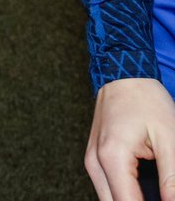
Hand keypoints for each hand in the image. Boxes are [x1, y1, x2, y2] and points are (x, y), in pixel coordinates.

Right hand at [85, 78, 174, 200]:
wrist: (122, 70)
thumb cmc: (146, 99)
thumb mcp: (169, 138)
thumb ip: (172, 179)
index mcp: (112, 158)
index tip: (166, 200)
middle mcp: (95, 163)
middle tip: (163, 195)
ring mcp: (92, 161)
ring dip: (132, 200)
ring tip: (157, 190)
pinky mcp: (94, 158)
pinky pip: (109, 190)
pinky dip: (126, 194)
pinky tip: (147, 188)